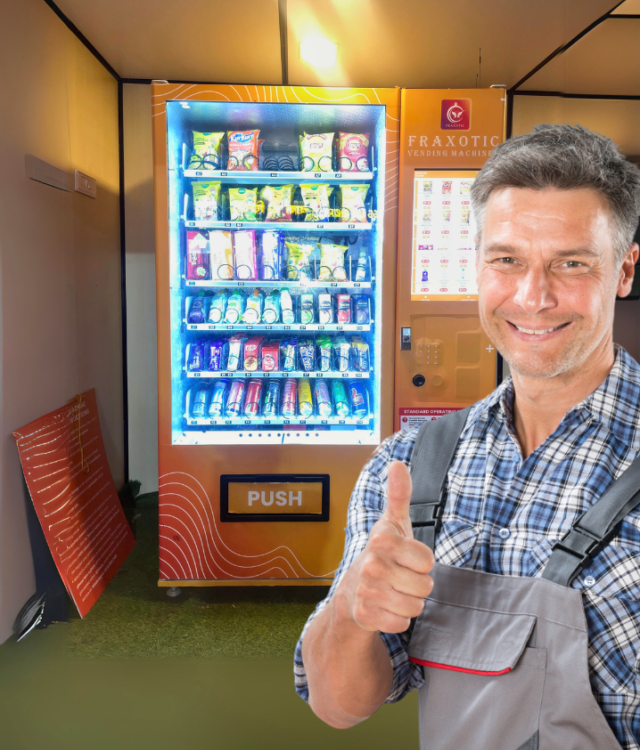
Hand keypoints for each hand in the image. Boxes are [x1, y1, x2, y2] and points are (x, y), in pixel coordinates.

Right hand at [337, 461, 434, 633]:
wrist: (352, 590)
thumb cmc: (383, 554)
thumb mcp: (394, 523)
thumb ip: (399, 494)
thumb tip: (398, 463)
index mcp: (382, 540)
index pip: (428, 561)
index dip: (420, 562)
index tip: (404, 558)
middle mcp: (372, 563)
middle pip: (425, 586)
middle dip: (416, 584)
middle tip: (399, 577)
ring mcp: (367, 589)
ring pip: (415, 606)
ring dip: (408, 602)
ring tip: (392, 591)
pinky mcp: (365, 614)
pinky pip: (402, 623)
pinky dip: (397, 619)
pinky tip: (384, 607)